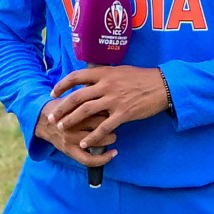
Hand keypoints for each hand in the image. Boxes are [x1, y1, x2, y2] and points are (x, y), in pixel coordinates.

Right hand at [34, 98, 117, 167]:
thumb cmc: (62, 108)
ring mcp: (70, 139)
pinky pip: (89, 159)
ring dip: (110, 138)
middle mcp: (72, 124)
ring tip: (112, 135)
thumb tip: (108, 94)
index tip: (114, 110)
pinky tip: (114, 153)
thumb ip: (88, 96)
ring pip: (97, 140)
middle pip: (99, 124)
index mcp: (73, 109)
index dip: (109, 109)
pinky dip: (103, 159)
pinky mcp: (69, 151)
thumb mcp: (72, 98)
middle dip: (110, 123)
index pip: (98, 108)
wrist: (42, 121)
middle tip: (114, 122)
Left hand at [50, 66, 168, 149]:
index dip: (62, 85)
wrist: (162, 85)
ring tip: (62, 128)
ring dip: (71, 121)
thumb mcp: (120, 70)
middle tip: (52, 117)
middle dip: (61, 108)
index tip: (53, 93)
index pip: (76, 76)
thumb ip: (104, 75)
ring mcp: (114, 100)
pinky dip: (92, 137)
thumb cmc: (141, 77)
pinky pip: (103, 127)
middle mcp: (106, 85)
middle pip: (77, 97)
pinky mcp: (123, 114)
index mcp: (104, 73)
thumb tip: (89, 78)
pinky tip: (85, 143)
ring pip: (86, 112)